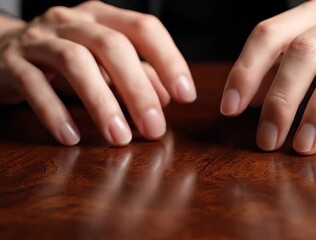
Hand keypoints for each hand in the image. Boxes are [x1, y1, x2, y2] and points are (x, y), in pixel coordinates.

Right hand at [0, 1, 195, 145]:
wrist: (0, 47)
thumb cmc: (64, 58)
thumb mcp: (103, 63)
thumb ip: (135, 75)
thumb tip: (166, 97)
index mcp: (102, 17)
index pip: (144, 28)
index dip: (169, 59)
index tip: (186, 95)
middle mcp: (72, 21)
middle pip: (112, 47)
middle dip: (138, 90)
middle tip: (155, 128)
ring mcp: (39, 39)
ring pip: (75, 63)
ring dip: (102, 104)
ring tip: (120, 138)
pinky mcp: (10, 63)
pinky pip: (34, 85)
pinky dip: (55, 112)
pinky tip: (72, 137)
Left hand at [221, 0, 315, 154]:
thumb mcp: (315, 54)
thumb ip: (280, 72)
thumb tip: (246, 102)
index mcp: (313, 14)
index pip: (269, 34)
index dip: (246, 71)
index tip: (230, 109)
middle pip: (303, 52)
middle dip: (281, 99)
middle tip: (267, 140)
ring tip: (303, 147)